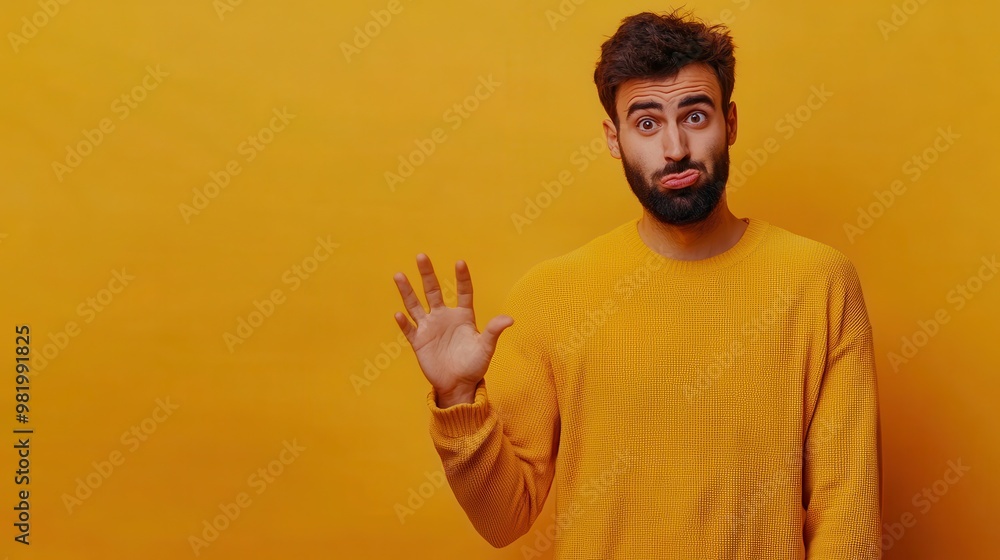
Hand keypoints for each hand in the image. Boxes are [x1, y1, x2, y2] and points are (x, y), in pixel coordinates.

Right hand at [393, 254, 513, 406]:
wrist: (458, 385)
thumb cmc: (474, 365)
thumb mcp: (486, 348)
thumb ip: (494, 331)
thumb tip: (510, 319)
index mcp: (462, 316)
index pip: (462, 292)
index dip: (461, 278)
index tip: (460, 263)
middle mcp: (444, 317)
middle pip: (433, 291)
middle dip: (427, 274)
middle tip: (421, 256)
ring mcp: (430, 328)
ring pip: (415, 305)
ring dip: (407, 291)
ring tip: (399, 275)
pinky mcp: (419, 342)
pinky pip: (409, 330)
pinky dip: (404, 323)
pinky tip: (399, 314)